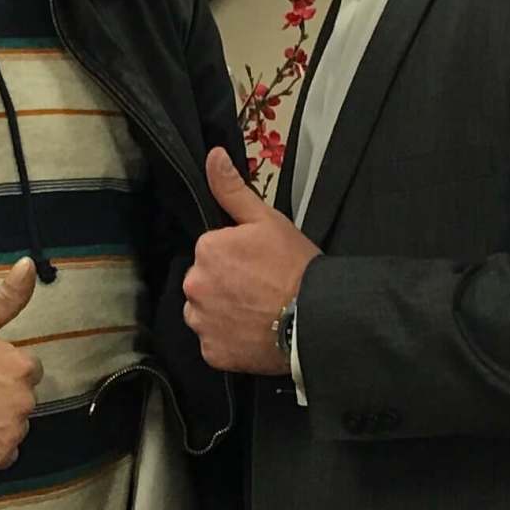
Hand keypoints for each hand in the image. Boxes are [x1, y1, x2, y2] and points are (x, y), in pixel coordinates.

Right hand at [0, 257, 43, 469]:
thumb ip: (7, 297)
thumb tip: (29, 263)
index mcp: (23, 366)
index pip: (27, 371)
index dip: (3, 371)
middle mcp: (25, 400)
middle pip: (23, 400)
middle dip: (3, 397)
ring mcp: (12, 431)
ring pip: (15, 426)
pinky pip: (4, 453)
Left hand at [183, 146, 321, 373]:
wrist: (316, 318)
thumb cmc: (294, 265)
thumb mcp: (267, 220)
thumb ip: (232, 189)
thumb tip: (212, 155)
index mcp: (205, 250)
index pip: (211, 251)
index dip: (236, 257)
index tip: (259, 265)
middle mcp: (193, 286)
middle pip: (204, 282)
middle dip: (224, 284)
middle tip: (259, 290)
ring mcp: (201, 323)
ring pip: (204, 313)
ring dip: (221, 313)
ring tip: (255, 313)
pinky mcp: (211, 354)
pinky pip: (213, 343)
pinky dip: (228, 340)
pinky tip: (252, 334)